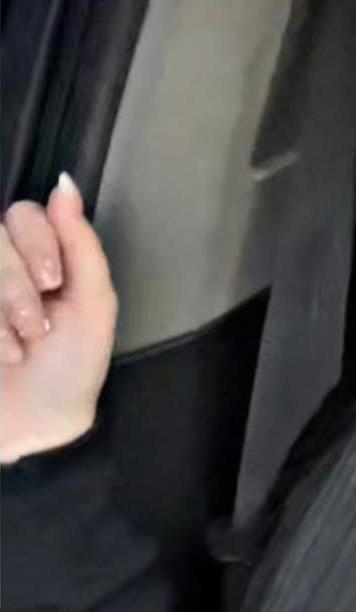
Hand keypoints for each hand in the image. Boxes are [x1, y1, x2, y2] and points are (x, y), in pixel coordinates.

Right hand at [0, 175, 118, 464]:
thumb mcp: (91, 308)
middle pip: (0, 231)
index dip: (41, 242)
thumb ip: (82, 245)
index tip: (53, 282)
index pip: (26, 213)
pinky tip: (1, 353)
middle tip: (35, 325)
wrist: (25, 428)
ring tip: (16, 348)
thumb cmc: (64, 374)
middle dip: (19, 281)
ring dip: (5, 302)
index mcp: (35, 259)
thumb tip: (64, 183)